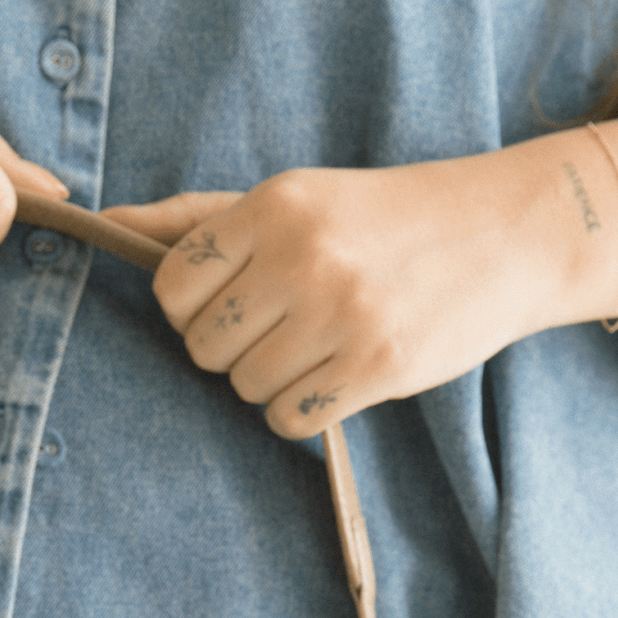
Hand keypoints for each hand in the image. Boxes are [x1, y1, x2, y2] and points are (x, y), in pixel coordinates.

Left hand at [102, 141, 617, 435]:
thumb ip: (201, 218)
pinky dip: (302, 411)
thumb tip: (112, 220)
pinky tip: (335, 377)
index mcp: (276, 205)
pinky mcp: (374, 367)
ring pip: (245, 389)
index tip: (231, 302)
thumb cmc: (383, 221)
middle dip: (231, 349)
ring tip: (317, 347)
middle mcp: (304, 256)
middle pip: (203, 346)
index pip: (173, 286)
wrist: (505, 233)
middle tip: (280, 327)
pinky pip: (287, 420)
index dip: (191, 308)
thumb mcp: (297, 197)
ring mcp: (341, 314)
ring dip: (271, 382)